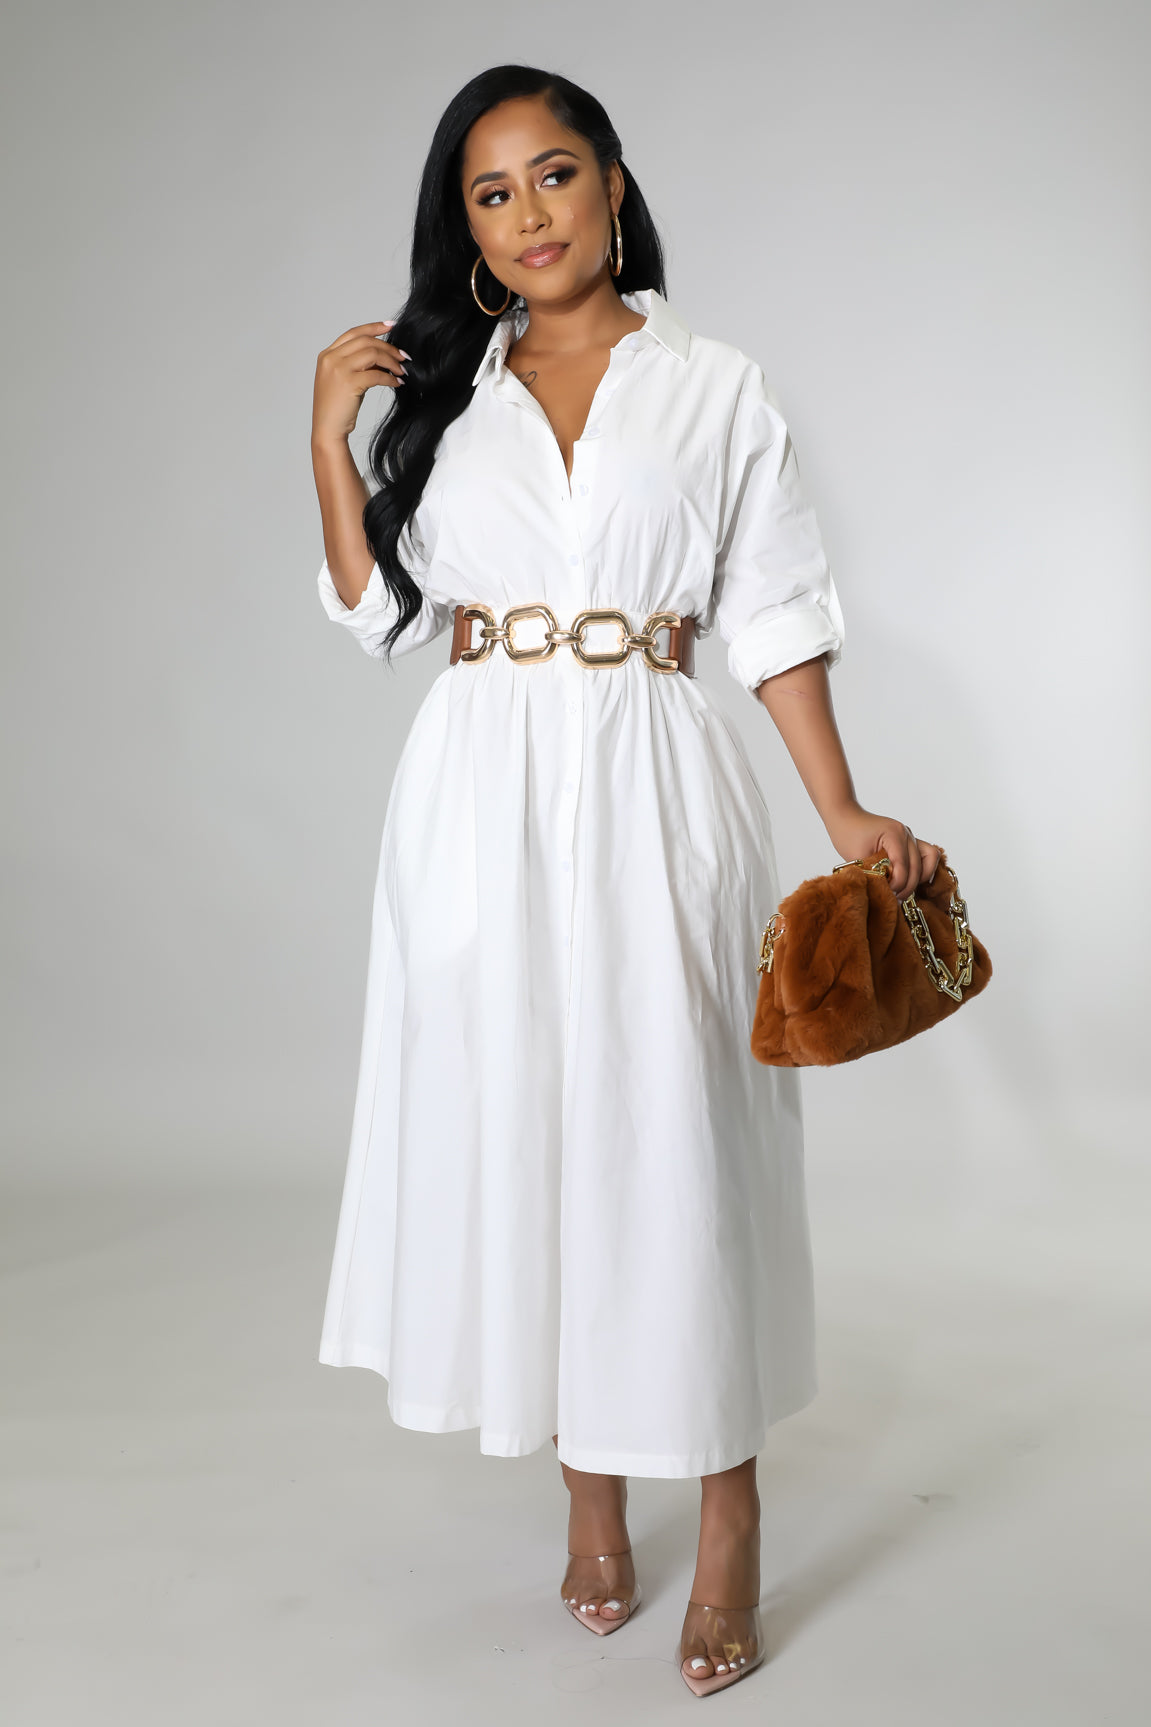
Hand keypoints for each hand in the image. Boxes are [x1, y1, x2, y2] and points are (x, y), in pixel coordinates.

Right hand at [311, 319, 408, 445]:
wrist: (327, 430)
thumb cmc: (337, 408)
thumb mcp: (344, 380)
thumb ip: (358, 365)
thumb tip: (384, 357)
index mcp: (327, 355)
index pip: (354, 333)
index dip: (374, 327)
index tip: (391, 325)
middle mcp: (331, 358)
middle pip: (366, 341)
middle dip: (388, 347)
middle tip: (403, 356)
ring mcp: (338, 369)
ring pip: (372, 354)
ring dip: (391, 362)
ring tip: (402, 371)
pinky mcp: (349, 383)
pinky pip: (376, 374)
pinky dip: (390, 378)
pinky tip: (397, 383)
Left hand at [823, 805, 941, 902]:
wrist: (846, 817)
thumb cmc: (848, 835)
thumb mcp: (858, 857)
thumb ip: (875, 873)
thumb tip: (889, 892)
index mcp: (894, 834)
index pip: (903, 865)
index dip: (898, 884)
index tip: (888, 894)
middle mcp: (906, 833)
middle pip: (918, 866)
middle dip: (908, 886)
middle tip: (895, 897)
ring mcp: (910, 835)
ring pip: (930, 858)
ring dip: (920, 877)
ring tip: (904, 889)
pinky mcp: (909, 840)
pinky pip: (926, 855)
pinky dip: (923, 869)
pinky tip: (911, 881)